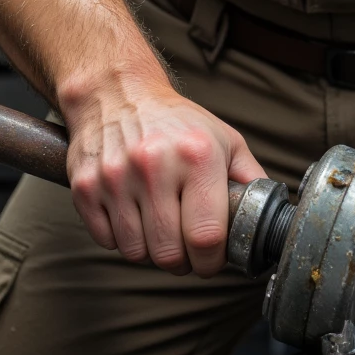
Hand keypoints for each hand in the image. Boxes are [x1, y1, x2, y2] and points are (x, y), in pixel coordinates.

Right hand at [60, 73, 264, 275]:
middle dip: (183, 261)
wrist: (116, 93)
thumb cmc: (176, 122)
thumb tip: (269, 220)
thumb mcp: (225, 140)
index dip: (212, 261)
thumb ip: (250, 180)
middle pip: (170, 254)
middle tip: (186, 247)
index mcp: (197, 155)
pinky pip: (107, 241)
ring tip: (159, 226)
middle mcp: (155, 165)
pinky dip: (122, 239)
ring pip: (137, 253)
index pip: (207, 237)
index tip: (212, 259)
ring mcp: (116, 177)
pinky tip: (133, 215)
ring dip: (151, 250)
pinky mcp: (86, 187)